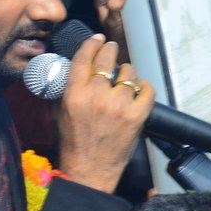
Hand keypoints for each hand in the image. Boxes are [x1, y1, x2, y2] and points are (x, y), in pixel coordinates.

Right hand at [55, 33, 155, 193]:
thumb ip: (71, 88)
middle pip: (106, 60)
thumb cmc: (74, 143)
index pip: (83, 59)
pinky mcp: (137, 116)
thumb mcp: (63, 112)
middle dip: (110, 50)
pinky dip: (144, 87)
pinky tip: (139, 89)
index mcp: (74, 95)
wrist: (90, 171)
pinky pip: (147, 89)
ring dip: (127, 73)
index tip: (98, 39)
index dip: (91, 44)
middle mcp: (96, 97)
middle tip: (112, 48)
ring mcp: (119, 106)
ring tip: (124, 79)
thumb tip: (81, 68)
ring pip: (128, 73)